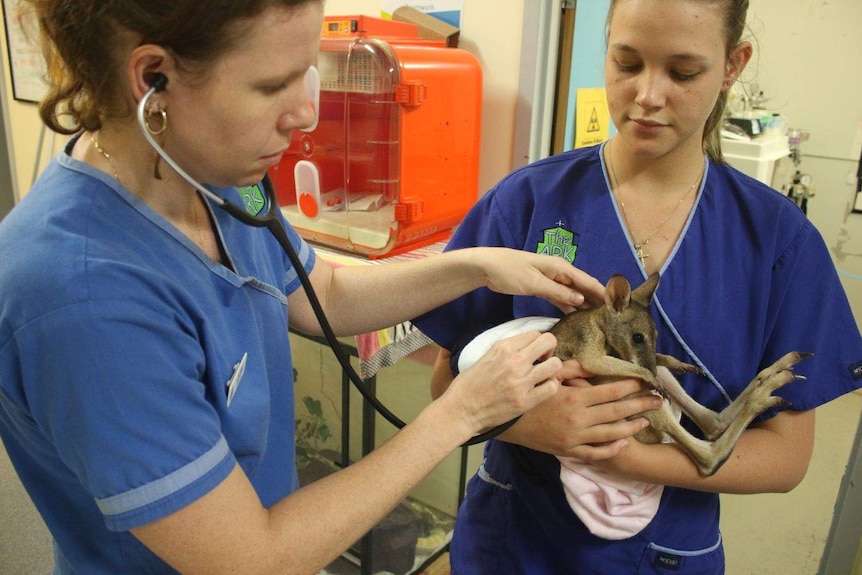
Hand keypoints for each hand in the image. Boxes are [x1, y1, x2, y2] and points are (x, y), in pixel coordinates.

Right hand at [440, 331, 562, 435]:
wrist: (460, 410)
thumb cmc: (469, 385)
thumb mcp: (485, 356)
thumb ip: (506, 350)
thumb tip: (525, 346)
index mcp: (503, 348)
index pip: (535, 333)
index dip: (538, 342)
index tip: (534, 352)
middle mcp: (514, 361)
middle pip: (549, 342)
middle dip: (549, 349)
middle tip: (543, 360)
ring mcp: (520, 382)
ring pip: (555, 365)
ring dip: (552, 369)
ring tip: (543, 375)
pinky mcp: (524, 402)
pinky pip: (552, 388)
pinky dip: (550, 387)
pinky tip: (542, 389)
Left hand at [470, 248, 604, 312]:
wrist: (487, 267)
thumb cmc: (509, 271)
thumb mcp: (534, 283)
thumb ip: (558, 292)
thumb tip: (581, 300)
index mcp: (560, 268)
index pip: (588, 281)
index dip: (603, 292)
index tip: (618, 305)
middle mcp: (559, 272)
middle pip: (583, 287)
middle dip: (597, 300)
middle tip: (612, 316)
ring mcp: (551, 280)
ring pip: (573, 293)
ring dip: (584, 305)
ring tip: (598, 320)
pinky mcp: (542, 287)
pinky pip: (561, 297)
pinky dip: (569, 306)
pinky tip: (576, 317)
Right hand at [501, 364, 661, 460]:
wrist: (509, 424)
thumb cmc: (529, 397)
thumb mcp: (548, 378)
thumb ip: (571, 370)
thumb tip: (593, 364)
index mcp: (575, 398)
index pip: (611, 391)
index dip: (631, 386)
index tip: (646, 382)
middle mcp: (579, 419)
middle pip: (617, 412)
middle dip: (641, 405)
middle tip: (659, 400)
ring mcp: (576, 438)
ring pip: (612, 434)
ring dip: (632, 427)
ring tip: (647, 421)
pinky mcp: (570, 451)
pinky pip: (597, 453)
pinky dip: (612, 449)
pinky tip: (624, 442)